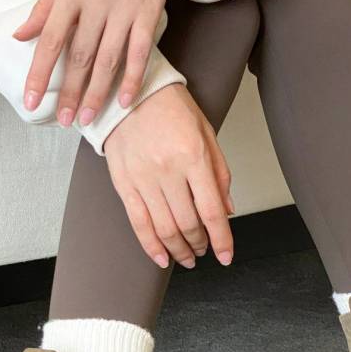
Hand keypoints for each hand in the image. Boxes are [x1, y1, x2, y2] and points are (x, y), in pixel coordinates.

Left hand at [13, 0, 167, 125]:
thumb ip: (44, 9)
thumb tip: (19, 37)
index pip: (51, 40)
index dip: (39, 73)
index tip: (31, 101)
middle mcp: (96, 2)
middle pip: (80, 56)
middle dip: (70, 92)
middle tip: (64, 120)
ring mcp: (124, 9)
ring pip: (108, 59)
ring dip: (97, 92)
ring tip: (87, 117)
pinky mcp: (148, 13)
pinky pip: (140, 52)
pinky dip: (133, 78)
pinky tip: (125, 101)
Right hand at [104, 83, 235, 269]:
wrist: (130, 93)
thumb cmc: (172, 109)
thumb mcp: (206, 134)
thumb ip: (219, 173)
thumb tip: (227, 210)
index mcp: (193, 156)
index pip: (212, 210)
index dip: (222, 239)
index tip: (226, 256)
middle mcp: (168, 169)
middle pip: (188, 224)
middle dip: (200, 244)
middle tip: (205, 249)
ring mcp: (143, 178)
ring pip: (164, 228)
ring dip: (179, 249)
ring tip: (187, 256)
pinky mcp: (123, 183)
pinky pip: (138, 223)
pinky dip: (151, 246)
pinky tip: (162, 258)